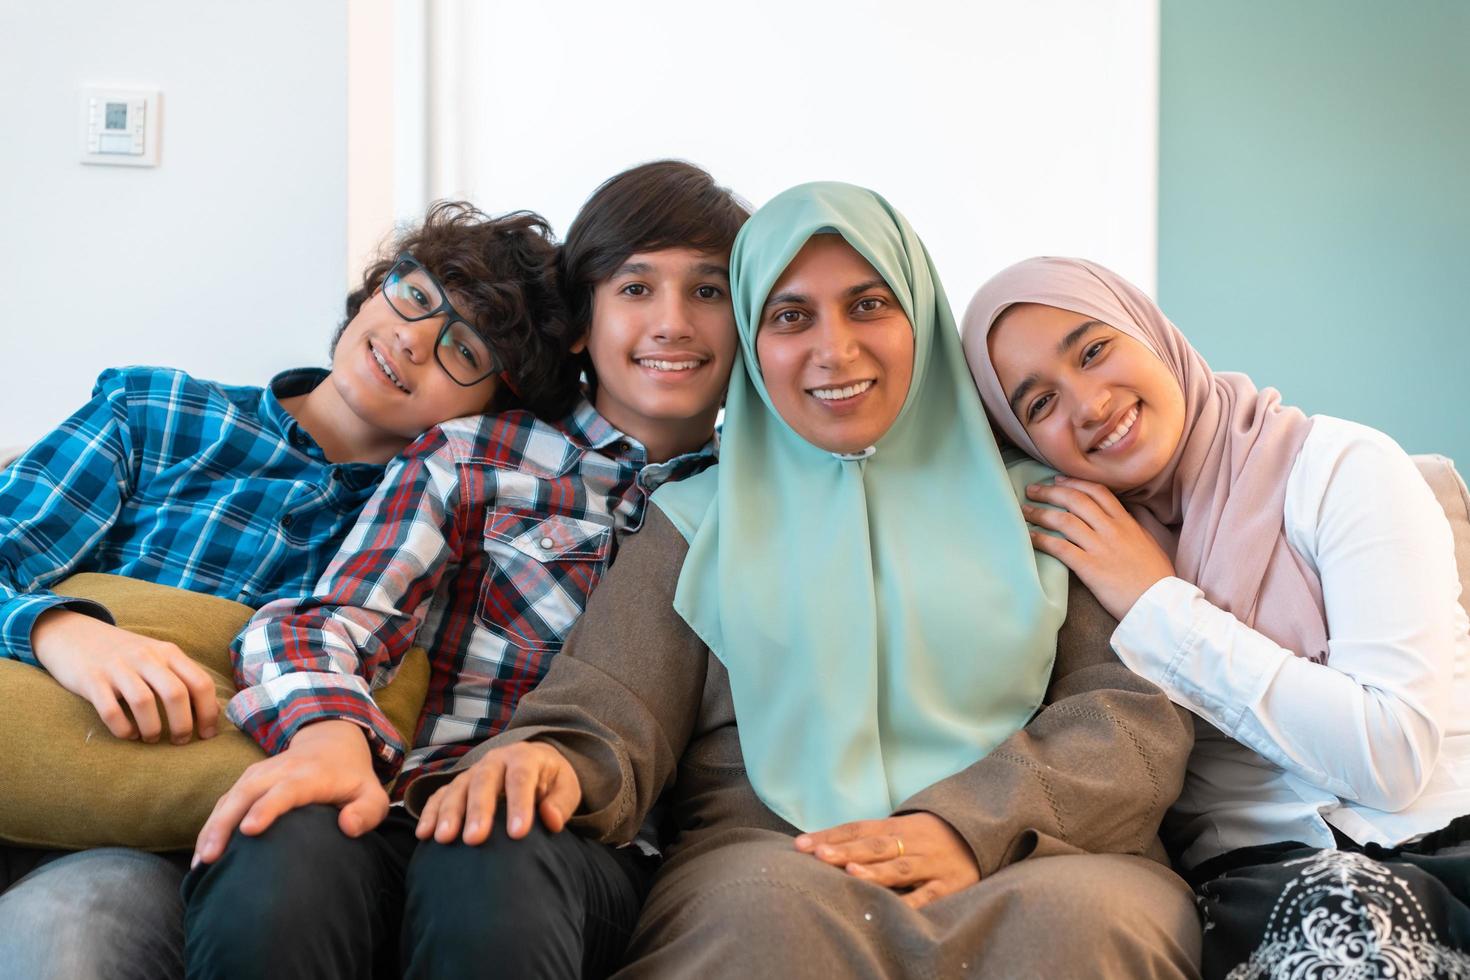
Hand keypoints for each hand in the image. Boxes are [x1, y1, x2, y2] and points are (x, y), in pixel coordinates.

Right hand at [32, 608, 219, 743]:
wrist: (74, 634)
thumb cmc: (126, 655)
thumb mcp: (159, 658)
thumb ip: (184, 679)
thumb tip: (214, 710)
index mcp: (168, 652)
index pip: (200, 683)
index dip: (208, 712)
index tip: (207, 735)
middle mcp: (146, 657)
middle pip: (175, 693)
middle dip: (183, 725)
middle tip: (180, 741)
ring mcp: (117, 667)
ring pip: (144, 702)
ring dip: (153, 728)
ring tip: (152, 739)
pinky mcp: (91, 680)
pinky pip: (110, 710)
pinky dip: (123, 728)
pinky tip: (128, 734)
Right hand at [192, 719, 386, 864]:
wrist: (332, 742)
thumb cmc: (352, 778)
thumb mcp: (373, 794)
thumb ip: (368, 811)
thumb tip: (348, 828)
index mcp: (312, 774)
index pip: (286, 789)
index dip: (267, 808)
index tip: (249, 829)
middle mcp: (281, 770)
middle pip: (247, 792)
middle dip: (225, 822)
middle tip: (210, 857)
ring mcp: (260, 773)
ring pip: (230, 797)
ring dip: (212, 827)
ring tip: (200, 862)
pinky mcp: (248, 781)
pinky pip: (225, 801)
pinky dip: (211, 825)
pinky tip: (202, 854)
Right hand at [415, 741, 580, 845]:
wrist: (533, 763)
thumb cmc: (551, 781)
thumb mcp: (566, 786)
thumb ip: (561, 802)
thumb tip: (551, 820)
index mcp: (525, 757)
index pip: (521, 778)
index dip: (519, 804)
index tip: (519, 834)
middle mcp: (495, 761)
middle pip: (484, 782)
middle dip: (478, 810)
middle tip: (475, 839)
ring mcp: (473, 772)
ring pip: (458, 788)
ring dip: (449, 813)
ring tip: (444, 838)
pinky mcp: (457, 784)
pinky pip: (440, 795)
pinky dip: (431, 812)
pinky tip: (424, 834)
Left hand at [794, 813, 978, 909]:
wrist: (981, 833)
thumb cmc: (928, 837)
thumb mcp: (901, 830)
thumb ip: (870, 838)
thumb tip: (824, 848)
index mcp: (896, 827)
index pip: (857, 829)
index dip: (829, 836)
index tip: (800, 845)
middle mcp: (911, 843)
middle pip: (874, 845)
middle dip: (844, 850)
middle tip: (817, 855)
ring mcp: (930, 863)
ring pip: (900, 867)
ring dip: (875, 871)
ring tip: (850, 872)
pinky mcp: (950, 885)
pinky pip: (929, 895)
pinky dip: (914, 901)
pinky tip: (896, 908)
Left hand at [1022, 477, 1175, 620]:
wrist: (1161, 604)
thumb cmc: (1156, 577)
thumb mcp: (1149, 543)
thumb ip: (1132, 528)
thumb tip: (1121, 518)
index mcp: (1126, 522)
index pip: (1097, 491)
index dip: (1074, 482)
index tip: (1057, 480)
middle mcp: (1112, 530)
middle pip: (1075, 500)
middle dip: (1050, 491)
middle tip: (1032, 490)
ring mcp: (1100, 547)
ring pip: (1064, 520)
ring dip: (1040, 513)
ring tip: (1024, 511)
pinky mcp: (1090, 568)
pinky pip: (1060, 548)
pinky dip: (1041, 539)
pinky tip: (1029, 537)